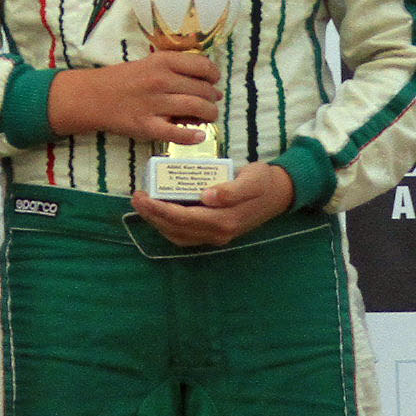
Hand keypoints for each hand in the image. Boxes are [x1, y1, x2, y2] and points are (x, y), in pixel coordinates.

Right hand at [49, 52, 221, 143]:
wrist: (93, 96)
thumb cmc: (124, 79)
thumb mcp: (149, 63)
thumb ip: (175, 68)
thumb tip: (206, 81)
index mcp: (162, 61)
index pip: (202, 66)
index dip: (214, 75)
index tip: (214, 81)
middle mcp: (160, 80)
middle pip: (203, 90)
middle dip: (212, 98)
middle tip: (211, 103)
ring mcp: (154, 104)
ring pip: (196, 109)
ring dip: (209, 114)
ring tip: (208, 117)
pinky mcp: (147, 126)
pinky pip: (178, 133)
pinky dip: (193, 135)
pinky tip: (199, 135)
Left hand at [132, 158, 299, 247]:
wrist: (279, 193)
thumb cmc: (263, 182)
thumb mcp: (252, 179)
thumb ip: (232, 189)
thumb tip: (207, 196)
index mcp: (225, 220)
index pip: (185, 218)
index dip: (161, 209)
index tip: (143, 196)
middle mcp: (218, 233)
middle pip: (177, 229)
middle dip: (153, 215)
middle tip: (136, 197)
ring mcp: (216, 236)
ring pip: (179, 235)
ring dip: (158, 222)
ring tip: (143, 204)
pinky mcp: (214, 232)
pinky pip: (186, 234)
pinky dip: (169, 225)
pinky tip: (159, 212)